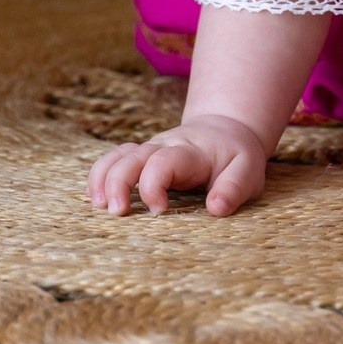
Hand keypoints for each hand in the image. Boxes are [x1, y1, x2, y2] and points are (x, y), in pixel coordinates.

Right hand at [87, 115, 271, 216]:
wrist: (226, 130)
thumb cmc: (236, 156)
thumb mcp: (248, 171)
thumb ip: (233, 188)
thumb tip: (215, 209)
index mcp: (190, 151)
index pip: (163, 162)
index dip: (154, 185)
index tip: (158, 211)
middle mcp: (164, 146)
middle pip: (132, 157)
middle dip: (119, 183)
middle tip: (117, 213)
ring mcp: (150, 150)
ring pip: (118, 156)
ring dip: (103, 178)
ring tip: (98, 206)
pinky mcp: (142, 157)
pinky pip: (114, 160)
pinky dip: (100, 175)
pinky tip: (95, 198)